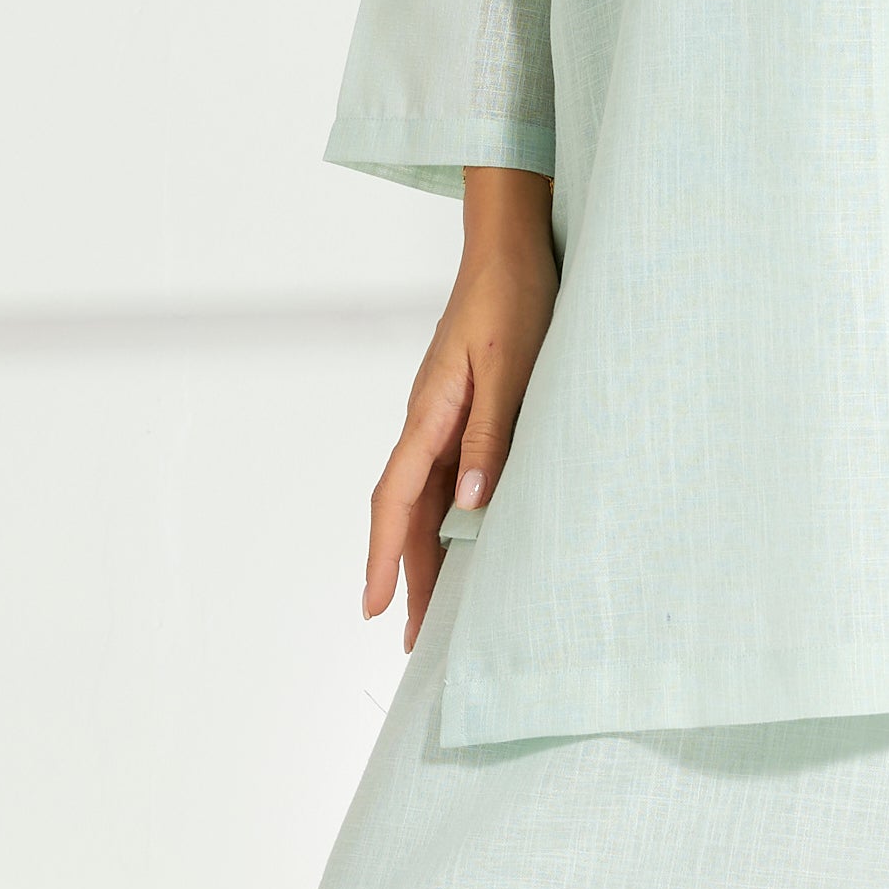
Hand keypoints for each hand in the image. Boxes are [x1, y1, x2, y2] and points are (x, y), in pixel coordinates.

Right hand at [366, 165, 556, 645]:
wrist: (513, 248)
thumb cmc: (513, 298)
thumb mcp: (510, 368)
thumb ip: (492, 436)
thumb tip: (470, 507)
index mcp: (430, 413)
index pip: (396, 498)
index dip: (385, 556)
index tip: (375, 608)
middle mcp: (429, 422)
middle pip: (408, 513)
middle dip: (407, 576)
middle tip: (415, 640)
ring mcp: (444, 419)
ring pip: (427, 501)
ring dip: (429, 555)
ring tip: (437, 611)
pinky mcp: (465, 413)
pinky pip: (449, 479)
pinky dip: (451, 520)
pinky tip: (466, 546)